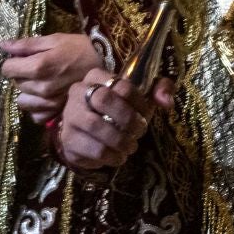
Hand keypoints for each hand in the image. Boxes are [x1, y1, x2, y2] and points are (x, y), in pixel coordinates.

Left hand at [0, 32, 103, 123]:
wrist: (105, 65)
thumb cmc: (79, 48)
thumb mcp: (54, 40)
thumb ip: (26, 44)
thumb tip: (2, 45)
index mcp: (38, 67)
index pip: (7, 69)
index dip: (13, 62)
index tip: (24, 58)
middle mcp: (41, 87)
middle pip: (15, 83)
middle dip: (22, 74)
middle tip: (38, 68)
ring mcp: (48, 103)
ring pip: (23, 100)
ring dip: (28, 92)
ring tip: (42, 83)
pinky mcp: (56, 113)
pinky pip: (36, 116)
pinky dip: (38, 108)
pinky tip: (47, 98)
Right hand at [56, 74, 173, 170]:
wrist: (86, 136)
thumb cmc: (117, 112)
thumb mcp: (139, 98)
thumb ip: (159, 91)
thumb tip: (166, 102)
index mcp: (96, 77)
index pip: (121, 84)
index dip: (139, 102)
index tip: (146, 115)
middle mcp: (78, 92)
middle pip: (103, 99)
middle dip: (127, 118)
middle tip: (139, 132)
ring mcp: (69, 117)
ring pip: (96, 126)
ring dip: (120, 140)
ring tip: (130, 146)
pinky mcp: (68, 140)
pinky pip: (93, 149)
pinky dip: (112, 156)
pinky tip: (118, 156)